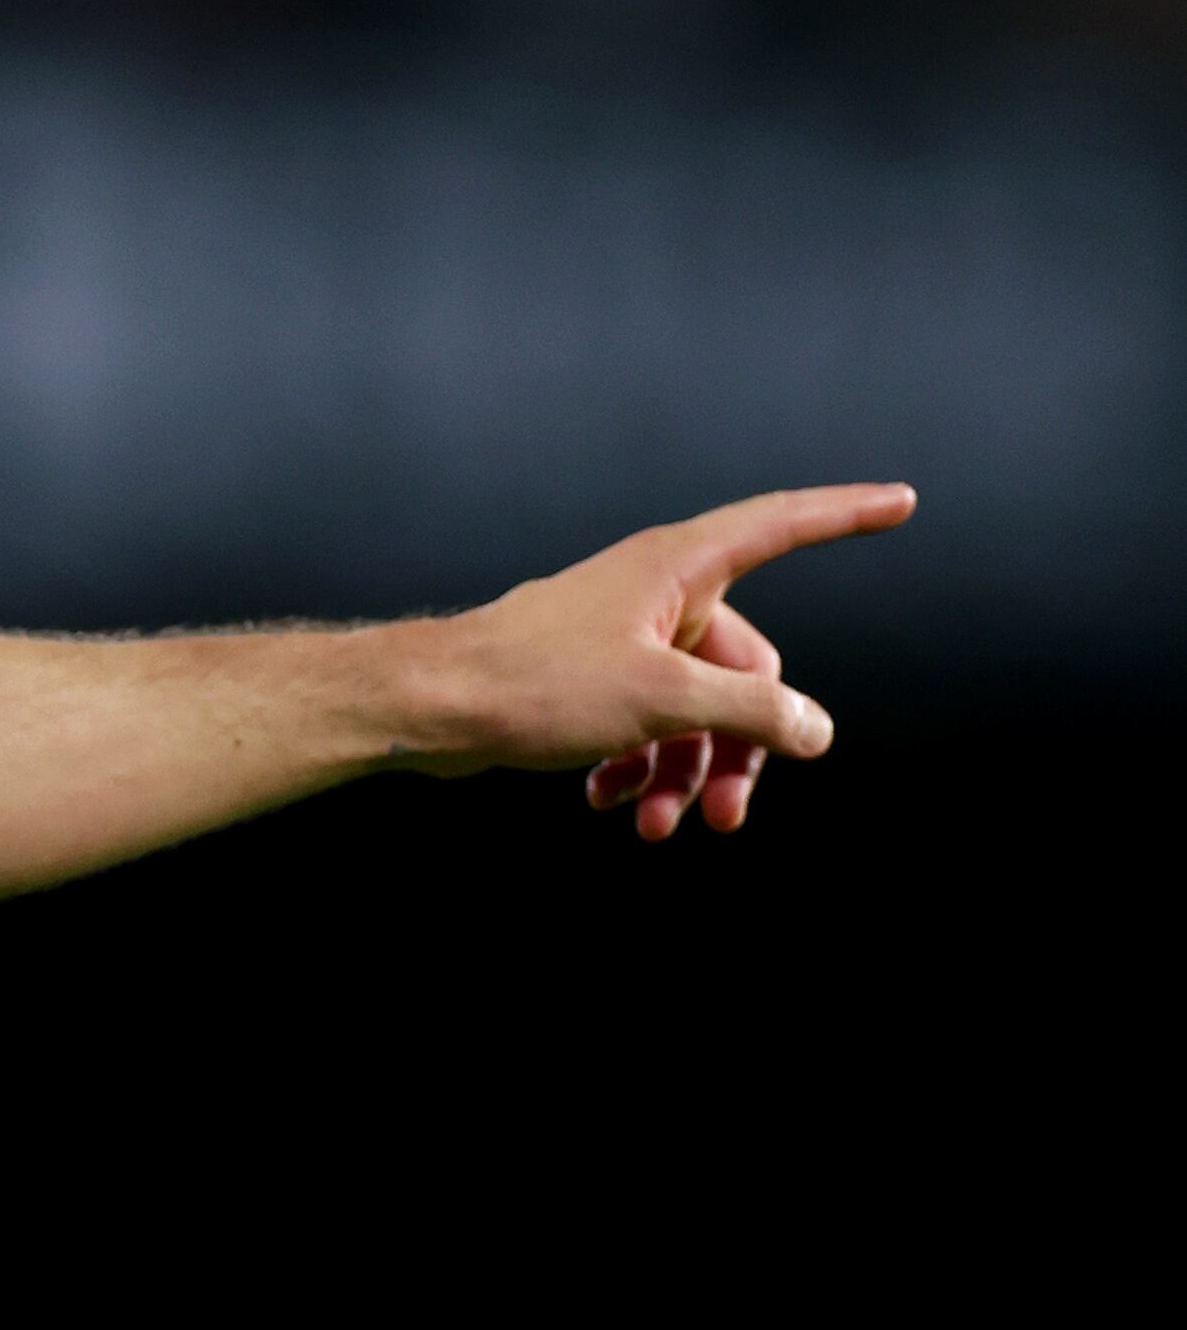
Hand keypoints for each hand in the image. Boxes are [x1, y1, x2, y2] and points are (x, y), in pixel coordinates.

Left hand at [413, 483, 915, 836]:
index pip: (780, 525)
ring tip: (662, 829)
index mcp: (676, 567)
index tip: (902, 500)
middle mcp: (651, 592)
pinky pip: (643, 721)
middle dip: (740, 747)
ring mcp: (618, 635)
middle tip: (728, 818)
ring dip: (686, 772)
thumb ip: (752, 709)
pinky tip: (612, 803)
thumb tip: (814, 729)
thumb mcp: (665, 699)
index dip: (844, 514)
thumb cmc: (535, 682)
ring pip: (691, 707)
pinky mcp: (585, 677)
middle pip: (743, 666)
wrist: (427, 706)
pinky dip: (639, 765)